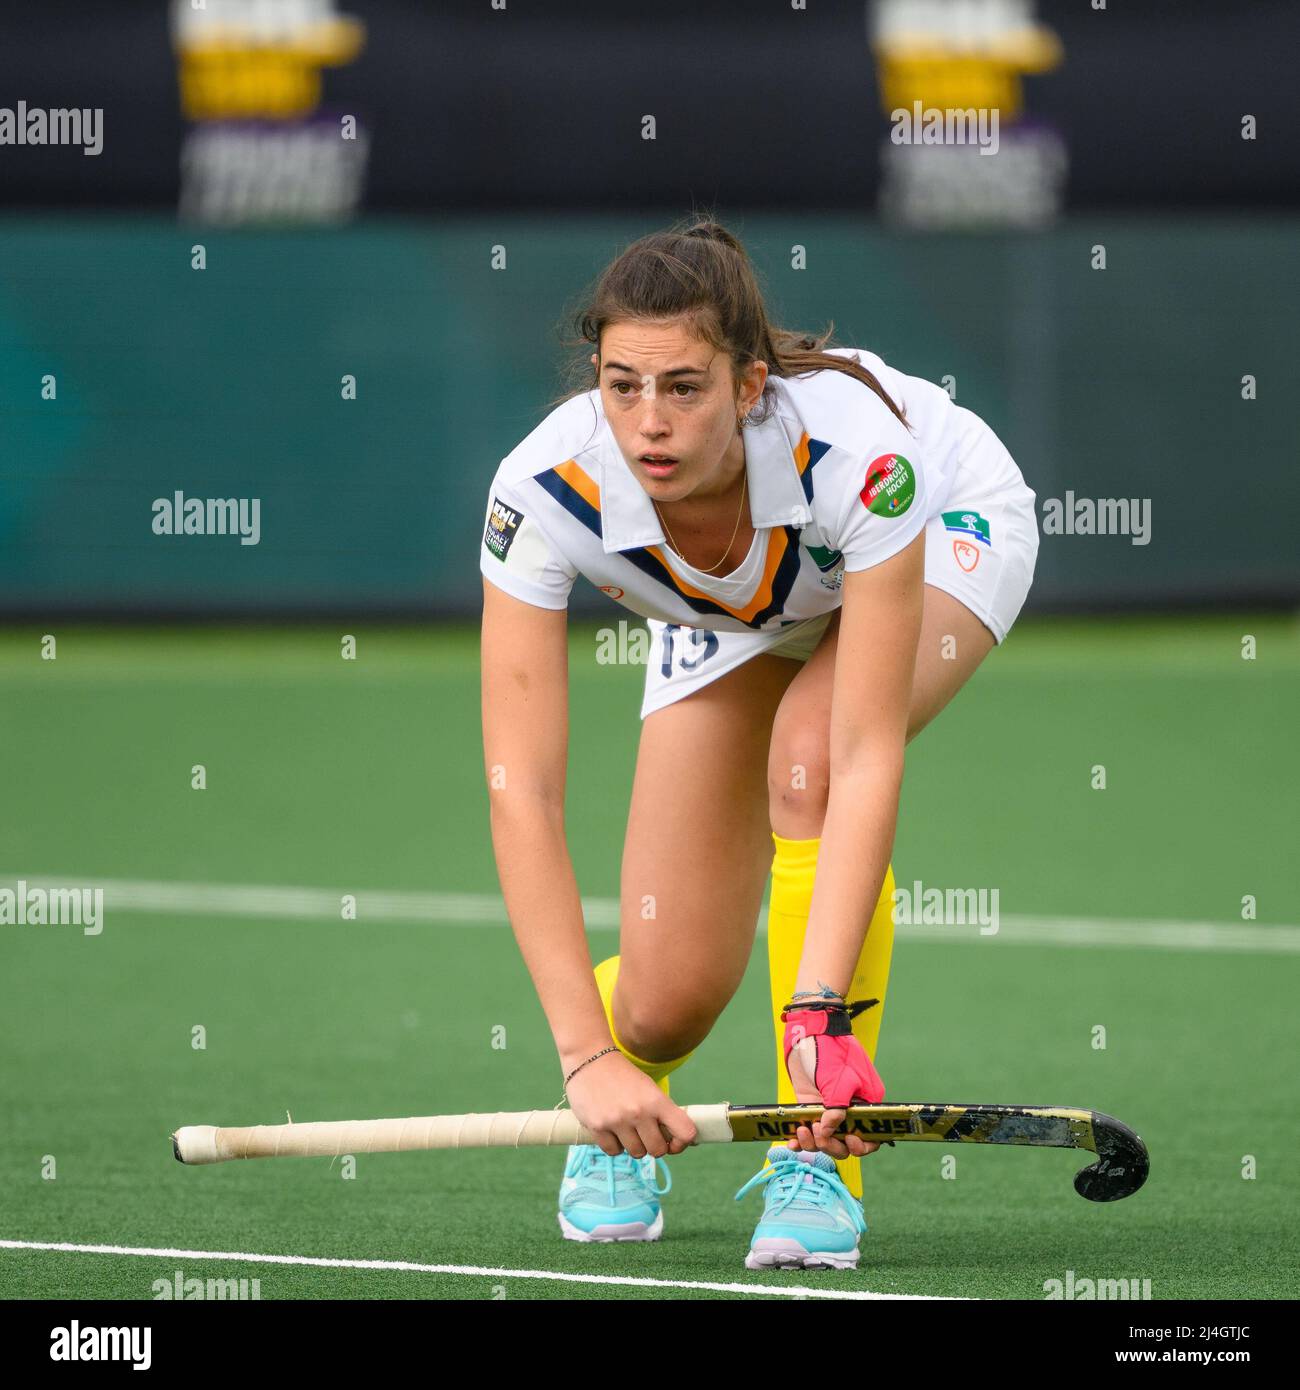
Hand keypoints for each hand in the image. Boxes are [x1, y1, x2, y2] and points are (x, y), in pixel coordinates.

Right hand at [563, 1050, 697, 1158]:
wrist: (590, 1059)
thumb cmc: (623, 1075)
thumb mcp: (649, 1088)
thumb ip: (661, 1112)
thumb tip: (674, 1140)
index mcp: (657, 1100)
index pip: (685, 1132)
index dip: (682, 1143)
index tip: (673, 1142)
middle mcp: (639, 1112)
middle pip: (658, 1150)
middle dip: (654, 1146)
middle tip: (646, 1135)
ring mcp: (618, 1121)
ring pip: (637, 1153)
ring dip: (634, 1145)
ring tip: (627, 1129)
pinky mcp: (598, 1127)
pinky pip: (614, 1151)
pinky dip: (615, 1145)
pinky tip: (612, 1130)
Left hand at [783, 1002, 884, 1160]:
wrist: (809, 1030)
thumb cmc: (830, 1050)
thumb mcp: (838, 1080)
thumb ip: (836, 1109)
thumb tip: (826, 1133)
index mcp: (865, 1102)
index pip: (870, 1135)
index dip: (861, 1145)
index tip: (849, 1140)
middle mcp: (848, 1109)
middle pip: (845, 1143)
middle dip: (832, 1145)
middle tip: (819, 1135)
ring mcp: (828, 1108)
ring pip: (825, 1139)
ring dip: (814, 1143)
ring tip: (803, 1131)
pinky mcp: (810, 1105)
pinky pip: (808, 1130)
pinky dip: (800, 1140)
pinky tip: (791, 1143)